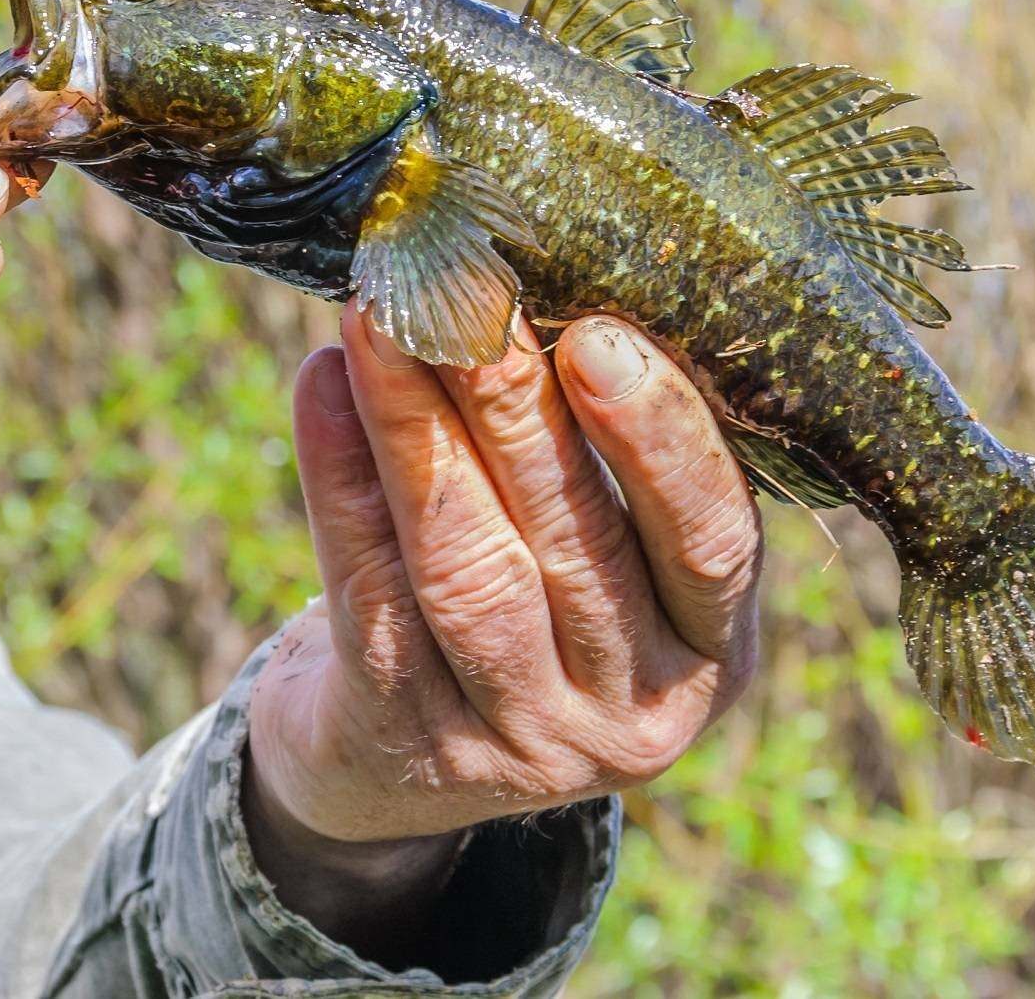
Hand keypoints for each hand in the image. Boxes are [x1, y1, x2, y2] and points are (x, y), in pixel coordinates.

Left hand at [245, 309, 760, 962]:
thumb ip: (603, 452)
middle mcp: (631, 713)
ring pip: (466, 572)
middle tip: (465, 292)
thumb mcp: (609, 554)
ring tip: (379, 320)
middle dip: (514, 405)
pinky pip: (370, 596)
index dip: (661, 442)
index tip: (600, 337)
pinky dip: (341, 481)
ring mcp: (518, 743)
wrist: (403, 759)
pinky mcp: (406, 746)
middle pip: (575, 544)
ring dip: (416, 428)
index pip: (712, 542)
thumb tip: (531, 275)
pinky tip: (322, 386)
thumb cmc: (529, 600)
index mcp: (712, 647)